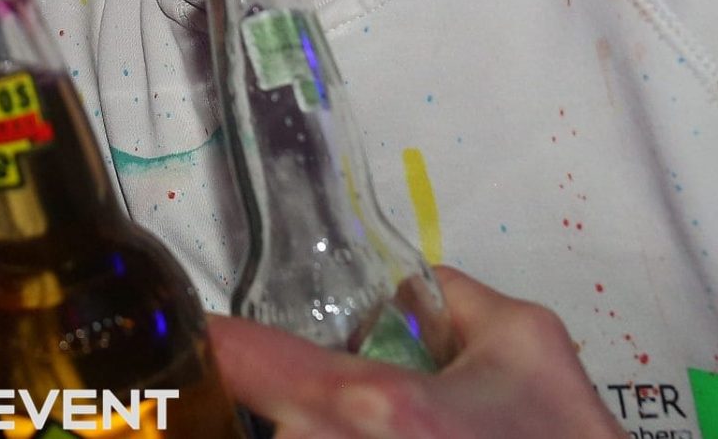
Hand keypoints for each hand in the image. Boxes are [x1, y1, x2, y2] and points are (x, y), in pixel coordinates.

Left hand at [207, 268, 621, 438]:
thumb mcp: (528, 341)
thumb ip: (456, 295)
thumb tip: (412, 294)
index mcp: (369, 403)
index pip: (244, 356)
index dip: (210, 339)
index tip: (189, 329)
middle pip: (272, 421)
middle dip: (293, 407)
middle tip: (357, 403)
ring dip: (321, 433)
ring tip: (393, 427)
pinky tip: (393, 438)